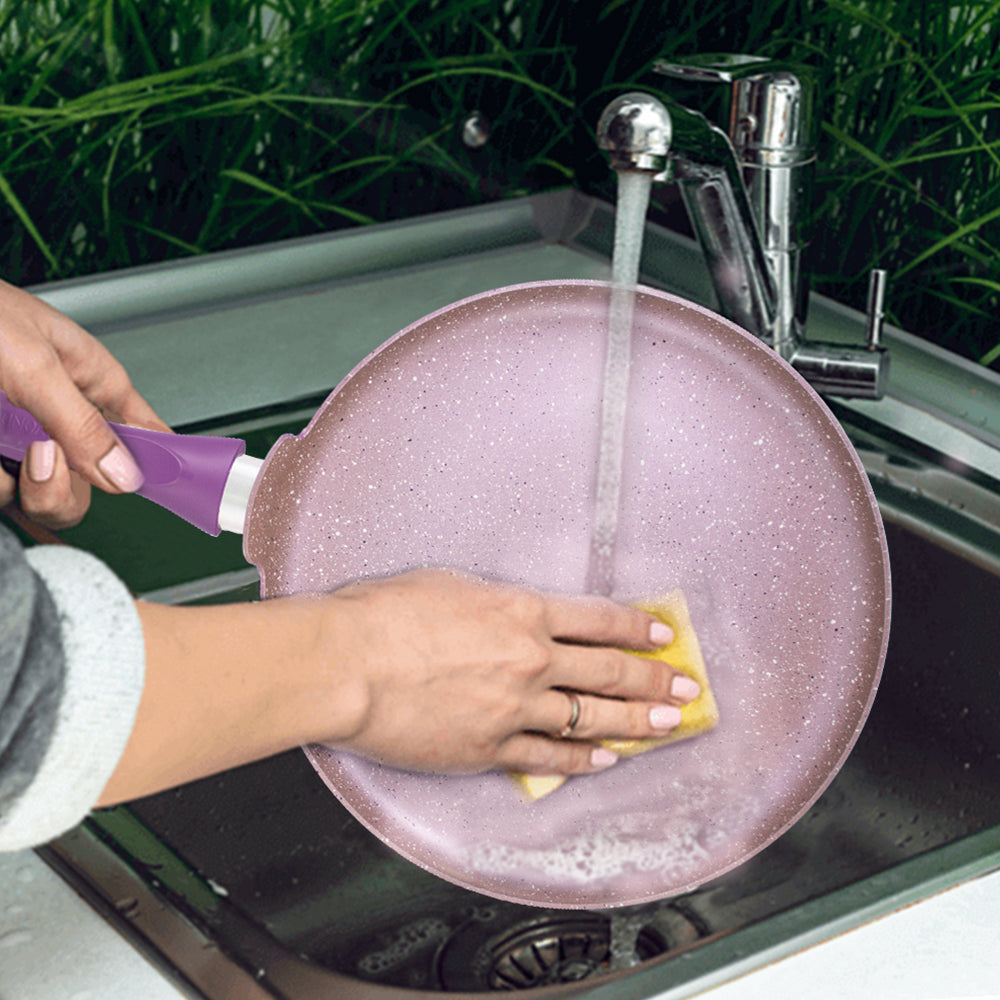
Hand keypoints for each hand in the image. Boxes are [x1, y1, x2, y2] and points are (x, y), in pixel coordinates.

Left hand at [0, 279, 169, 527]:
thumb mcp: (34, 365)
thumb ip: (81, 424)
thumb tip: (124, 474)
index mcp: (91, 380)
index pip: (147, 431)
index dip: (162, 463)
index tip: (170, 490)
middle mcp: (61, 415)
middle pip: (94, 484)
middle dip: (66, 483)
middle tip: (42, 454)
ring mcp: (22, 439)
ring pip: (48, 497)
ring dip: (26, 486)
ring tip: (6, 448)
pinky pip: (5, 491)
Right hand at [99, 569, 700, 804]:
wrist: (348, 662)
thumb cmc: (386, 614)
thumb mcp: (452, 585)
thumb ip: (496, 603)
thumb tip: (514, 613)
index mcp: (522, 611)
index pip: (601, 620)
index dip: (639, 628)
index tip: (663, 635)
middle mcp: (530, 660)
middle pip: (609, 672)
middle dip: (655, 680)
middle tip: (685, 687)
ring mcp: (514, 708)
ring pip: (590, 719)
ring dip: (635, 723)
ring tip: (667, 726)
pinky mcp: (489, 749)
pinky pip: (548, 758)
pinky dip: (580, 761)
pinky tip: (603, 761)